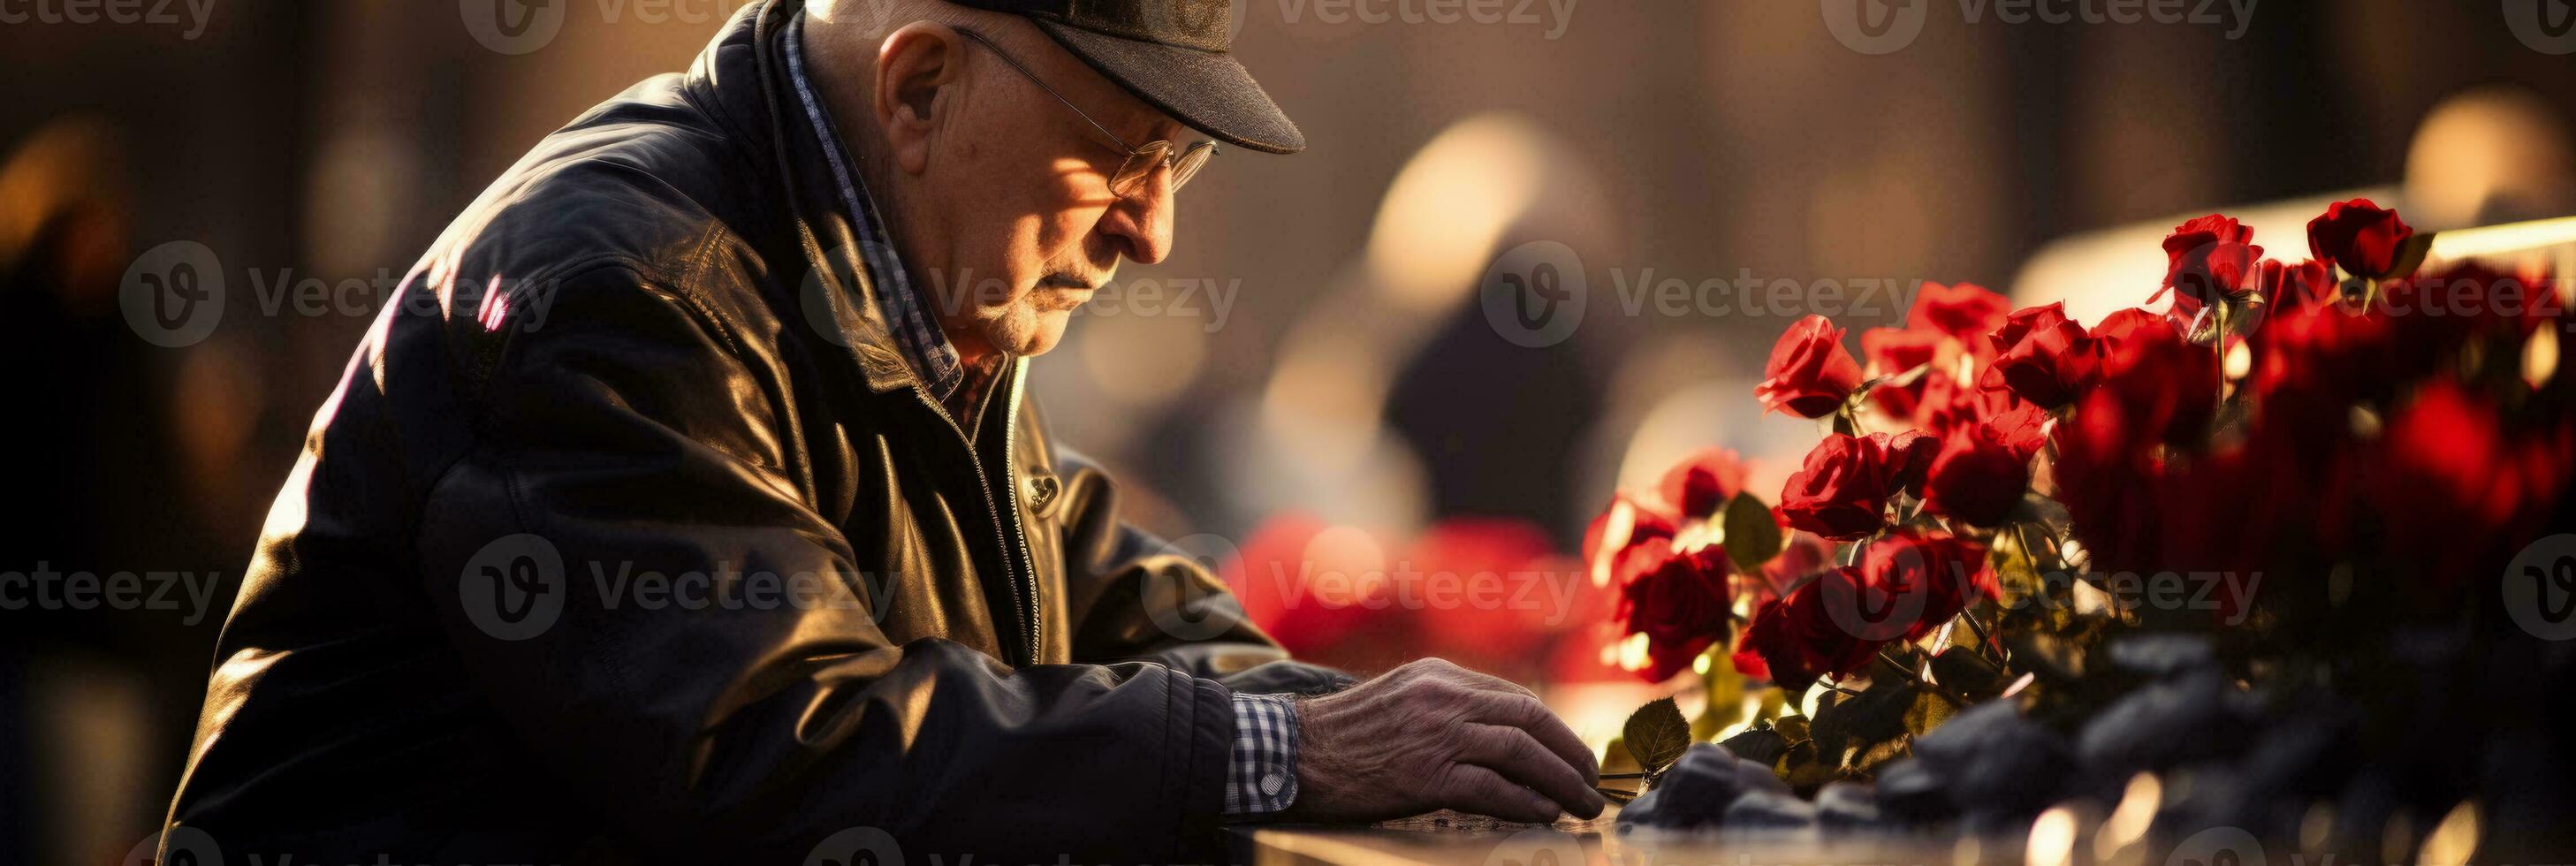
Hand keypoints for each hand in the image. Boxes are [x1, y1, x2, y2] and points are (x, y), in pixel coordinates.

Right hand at [1280, 658, 1604, 823]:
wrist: (1293, 753)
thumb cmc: (1343, 734)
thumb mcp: (1400, 699)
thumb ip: (1446, 707)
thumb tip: (1498, 735)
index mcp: (1439, 676)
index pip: (1516, 697)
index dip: (1554, 728)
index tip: (1573, 753)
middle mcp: (1444, 698)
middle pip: (1529, 718)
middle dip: (1570, 752)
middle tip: (1591, 780)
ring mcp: (1435, 735)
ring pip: (1521, 751)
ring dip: (1560, 780)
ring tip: (1582, 803)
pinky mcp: (1424, 774)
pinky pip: (1492, 786)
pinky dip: (1525, 801)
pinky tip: (1545, 814)